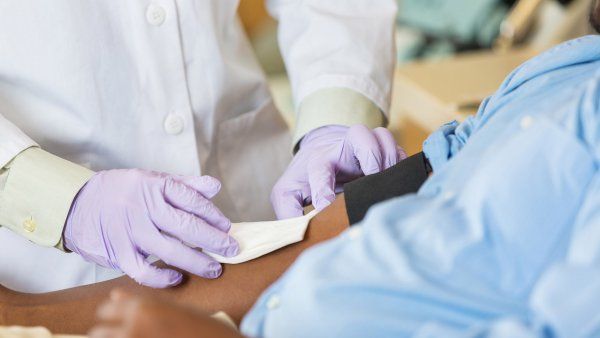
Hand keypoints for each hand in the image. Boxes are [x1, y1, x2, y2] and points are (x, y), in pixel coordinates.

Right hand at [64, 169, 238, 287]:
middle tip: (231, 249)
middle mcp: (143, 207)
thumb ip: (186, 185)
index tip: (226, 227)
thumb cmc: (123, 191)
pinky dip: (162, 278)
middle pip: (186, 226)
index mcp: (155, 186)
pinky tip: (177, 278)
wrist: (77, 203)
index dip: (213, 216)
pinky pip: (143, 270)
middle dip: (214, 240)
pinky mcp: (118, 252)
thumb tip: (215, 186)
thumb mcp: (153, 179)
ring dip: (196, 262)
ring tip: (214, 269)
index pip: (192, 201)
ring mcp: (130, 231)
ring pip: (169, 250)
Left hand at [90, 290, 242, 337]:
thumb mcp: (175, 308)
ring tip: (132, 337)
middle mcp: (135, 326)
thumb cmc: (202, 327)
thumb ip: (143, 302)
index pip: (107, 308)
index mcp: (144, 307)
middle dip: (105, 333)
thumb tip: (114, 294)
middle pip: (99, 332)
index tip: (115, 319)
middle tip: (122, 334)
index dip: (110, 315)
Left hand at [271, 124, 405, 218]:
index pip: (320, 170)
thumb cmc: (304, 178)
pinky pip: (400, 150)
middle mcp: (343, 147)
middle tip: (373, 178)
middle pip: (359, 134)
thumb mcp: (287, 194)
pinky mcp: (383, 151)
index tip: (326, 208)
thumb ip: (287, 212)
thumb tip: (295, 233)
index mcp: (318, 160)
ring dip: (389, 160)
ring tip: (386, 182)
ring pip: (383, 138)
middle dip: (370, 154)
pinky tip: (398, 182)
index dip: (323, 190)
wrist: (321, 153)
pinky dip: (402, 165)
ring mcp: (366, 145)